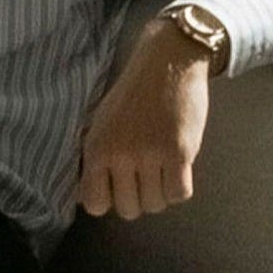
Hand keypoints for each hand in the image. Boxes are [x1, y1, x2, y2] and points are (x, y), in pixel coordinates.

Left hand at [73, 24, 212, 220]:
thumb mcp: (101, 123)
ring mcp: (150, 154)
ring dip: (160, 193)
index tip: (119, 188)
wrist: (168, 63)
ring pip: (155, 204)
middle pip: (128, 209)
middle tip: (145, 178)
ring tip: (162, 170)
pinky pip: (179, 194)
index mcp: (96, 148)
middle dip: (138, 198)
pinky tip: (177, 169)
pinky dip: (180, 188)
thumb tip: (93, 198)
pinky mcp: (179, 152)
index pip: (95, 204)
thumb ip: (97, 158)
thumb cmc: (134, 94)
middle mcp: (119, 154)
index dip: (109, 201)